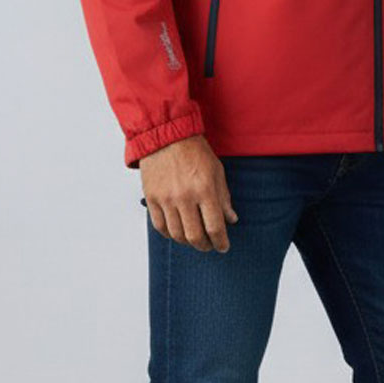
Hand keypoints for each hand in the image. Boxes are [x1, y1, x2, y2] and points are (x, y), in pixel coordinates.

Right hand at [139, 135, 238, 251]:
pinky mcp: (151, 198)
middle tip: (209, 245)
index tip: (223, 247)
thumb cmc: (195, 151)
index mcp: (205, 190)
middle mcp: (184, 197)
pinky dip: (169, 234)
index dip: (221, 242)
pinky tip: (177, 232)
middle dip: (205, 246)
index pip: (215, 227)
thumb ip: (224, 198)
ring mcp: (166, 199)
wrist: (166, 136)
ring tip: (194, 239)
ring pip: (176, 234)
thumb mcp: (217, 171)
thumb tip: (231, 220)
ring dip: (187, 241)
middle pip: (195, 236)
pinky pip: (160, 226)